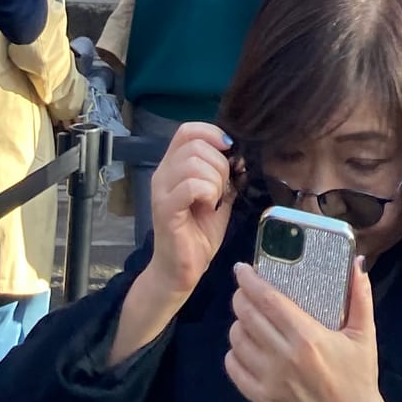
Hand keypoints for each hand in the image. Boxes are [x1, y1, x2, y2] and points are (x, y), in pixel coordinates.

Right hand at [109, 123, 235, 364]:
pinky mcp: (165, 209)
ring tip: (215, 200)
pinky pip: (191, 185)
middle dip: (219, 164)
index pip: (187, 130)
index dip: (211, 132)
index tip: (228, 150)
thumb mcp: (217, 197)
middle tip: (222, 190)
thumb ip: (224, 175)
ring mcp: (162, 191)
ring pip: (194, 163)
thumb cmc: (198, 234)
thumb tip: (239, 156)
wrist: (181, 272)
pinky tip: (209, 207)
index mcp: (173, 166)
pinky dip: (208, 192)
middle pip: (195, 145)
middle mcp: (163, 173)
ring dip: (215, 180)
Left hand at [228, 257, 401, 401]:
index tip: (242, 269)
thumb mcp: (365, 335)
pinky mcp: (263, 399)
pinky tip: (244, 346)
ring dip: (238, 323)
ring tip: (246, 317)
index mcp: (307, 338)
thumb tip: (357, 262)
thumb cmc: (358, 378)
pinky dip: (233, 353)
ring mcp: (270, 381)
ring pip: (237, 342)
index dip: (250, 281)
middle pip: (248, 317)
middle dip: (240, 297)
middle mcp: (284, 358)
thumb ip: (361, 297)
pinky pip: (235, 370)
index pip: (268, 300)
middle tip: (244, 289)